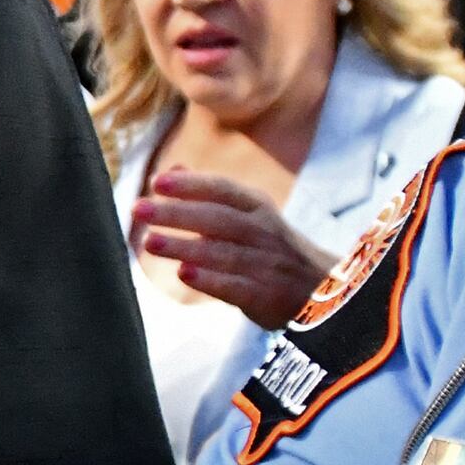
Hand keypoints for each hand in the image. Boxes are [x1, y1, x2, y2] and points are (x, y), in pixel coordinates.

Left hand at [130, 169, 334, 328]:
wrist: (325, 290)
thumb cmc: (272, 248)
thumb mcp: (250, 215)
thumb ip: (210, 195)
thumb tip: (173, 169)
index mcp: (257, 208)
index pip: (223, 190)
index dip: (191, 185)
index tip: (157, 182)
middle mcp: (264, 232)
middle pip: (218, 219)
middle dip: (178, 212)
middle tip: (140, 208)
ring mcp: (267, 264)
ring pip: (224, 253)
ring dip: (185, 247)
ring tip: (150, 242)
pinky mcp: (267, 295)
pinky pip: (237, 286)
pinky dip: (211, 280)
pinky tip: (184, 274)